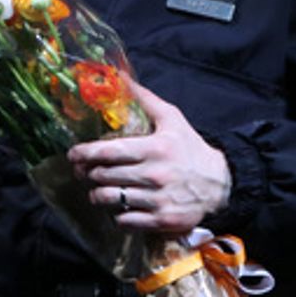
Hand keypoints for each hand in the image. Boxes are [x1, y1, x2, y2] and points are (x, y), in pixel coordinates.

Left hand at [67, 81, 230, 233]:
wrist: (222, 184)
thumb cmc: (190, 148)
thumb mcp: (172, 119)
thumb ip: (144, 98)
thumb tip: (119, 76)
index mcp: (154, 148)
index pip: (108, 152)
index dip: (84, 153)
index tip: (73, 154)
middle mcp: (155, 174)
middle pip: (103, 176)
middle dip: (87, 173)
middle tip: (82, 171)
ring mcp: (158, 199)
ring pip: (109, 199)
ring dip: (96, 195)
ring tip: (97, 190)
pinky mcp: (162, 220)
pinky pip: (124, 221)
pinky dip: (116, 215)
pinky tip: (119, 207)